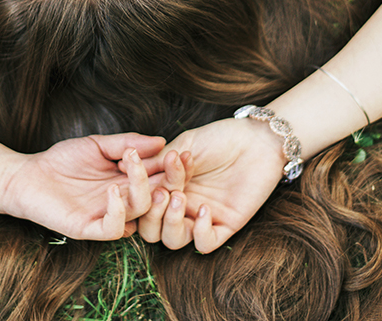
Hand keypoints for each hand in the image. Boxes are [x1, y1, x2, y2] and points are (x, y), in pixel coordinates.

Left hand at [0, 133, 163, 240]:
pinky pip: (114, 228)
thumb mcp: (98, 144)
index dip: (174, 166)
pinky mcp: (90, 228)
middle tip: (173, 159)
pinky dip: (118, 210)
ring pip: (141, 211)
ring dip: (143, 188)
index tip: (184, 151)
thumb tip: (162, 141)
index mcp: (130, 182)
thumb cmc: (62, 160)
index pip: (161, 177)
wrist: (28, 175)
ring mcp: (109, 216)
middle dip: (170, 178)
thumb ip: (127, 143)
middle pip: (159, 195)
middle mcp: (125, 201)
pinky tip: (112, 189)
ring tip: (134, 166)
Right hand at [137, 117, 285, 252]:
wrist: (257, 139)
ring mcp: (201, 217)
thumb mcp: (184, 146)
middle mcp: (181, 205)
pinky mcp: (225, 225)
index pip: (141, 205)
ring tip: (179, 197)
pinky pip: (204, 244)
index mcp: (167, 187)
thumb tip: (124, 170)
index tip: (139, 176)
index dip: (136, 196)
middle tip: (162, 191)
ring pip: (172, 240)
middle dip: (151, 214)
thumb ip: (158, 162)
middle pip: (151, 230)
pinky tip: (204, 208)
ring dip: (170, 222)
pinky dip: (200, 231)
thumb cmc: (220, 138)